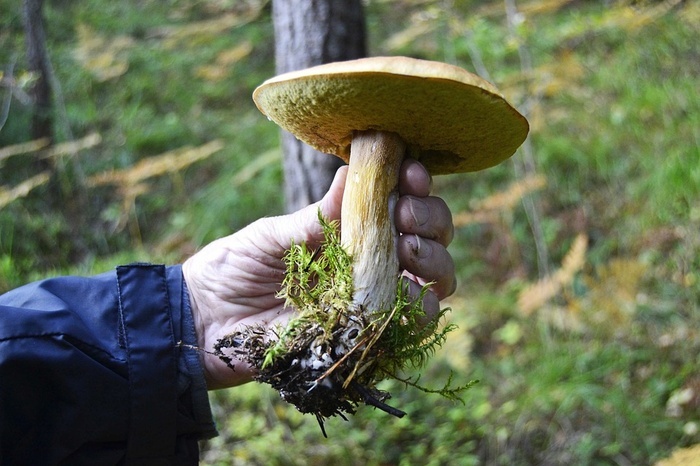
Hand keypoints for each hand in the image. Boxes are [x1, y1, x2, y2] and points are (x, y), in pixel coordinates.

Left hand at [182, 160, 455, 388]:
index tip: (410, 174)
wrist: (206, 324)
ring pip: (432, 276)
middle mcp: (368, 260)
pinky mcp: (366, 334)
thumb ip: (315, 217)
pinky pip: (413, 324)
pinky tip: (417, 296)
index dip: (414, 185)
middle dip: (430, 218)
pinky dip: (427, 309)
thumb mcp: (271, 236)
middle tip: (405, 214)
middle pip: (427, 235)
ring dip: (436, 259)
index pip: (398, 200)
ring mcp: (371, 297)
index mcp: (347, 228)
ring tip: (409, 250)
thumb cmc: (233, 269)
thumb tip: (353, 171)